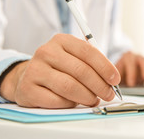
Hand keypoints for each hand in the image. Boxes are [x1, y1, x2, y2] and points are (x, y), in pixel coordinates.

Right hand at [0, 34, 120, 108]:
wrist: (28, 76)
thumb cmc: (58, 67)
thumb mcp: (73, 56)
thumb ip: (91, 62)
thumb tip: (112, 78)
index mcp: (61, 40)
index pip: (88, 52)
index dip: (105, 67)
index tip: (115, 79)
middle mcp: (46, 52)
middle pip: (81, 71)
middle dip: (99, 85)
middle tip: (108, 94)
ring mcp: (35, 70)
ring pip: (69, 87)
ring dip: (87, 96)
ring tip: (93, 100)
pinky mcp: (28, 89)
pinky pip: (56, 100)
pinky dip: (70, 104)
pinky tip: (75, 102)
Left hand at [115, 52, 143, 86]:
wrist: (122, 68)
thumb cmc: (119, 73)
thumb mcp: (115, 76)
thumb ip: (114, 80)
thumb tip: (112, 89)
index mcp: (126, 58)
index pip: (129, 62)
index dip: (131, 72)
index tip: (131, 83)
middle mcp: (138, 58)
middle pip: (142, 60)